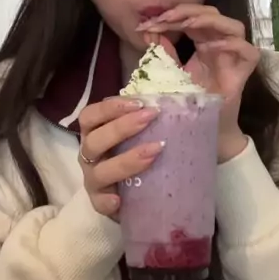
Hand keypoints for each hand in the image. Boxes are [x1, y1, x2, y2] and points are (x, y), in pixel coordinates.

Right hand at [78, 97, 160, 216]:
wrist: (152, 192)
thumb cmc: (150, 150)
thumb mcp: (155, 126)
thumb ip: (164, 106)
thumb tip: (187, 76)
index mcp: (97, 132)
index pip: (91, 115)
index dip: (111, 108)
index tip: (139, 103)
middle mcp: (91, 154)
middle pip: (94, 140)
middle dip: (121, 128)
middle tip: (151, 118)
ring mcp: (94, 180)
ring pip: (99, 171)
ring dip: (125, 160)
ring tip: (154, 152)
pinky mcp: (101, 204)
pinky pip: (98, 203)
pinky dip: (106, 201)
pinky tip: (120, 200)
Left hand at [137, 5, 259, 161]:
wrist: (204, 129)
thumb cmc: (191, 101)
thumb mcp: (171, 73)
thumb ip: (163, 52)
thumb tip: (147, 29)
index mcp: (203, 41)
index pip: (191, 17)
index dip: (171, 15)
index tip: (148, 23)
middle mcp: (220, 44)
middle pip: (212, 14)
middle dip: (187, 11)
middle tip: (165, 18)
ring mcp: (234, 57)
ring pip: (234, 26)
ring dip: (210, 21)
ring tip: (187, 24)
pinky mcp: (243, 73)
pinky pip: (249, 52)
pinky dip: (233, 45)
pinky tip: (210, 47)